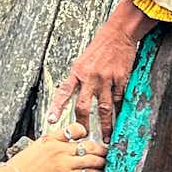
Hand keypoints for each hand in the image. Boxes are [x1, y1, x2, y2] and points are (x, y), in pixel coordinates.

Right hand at [12, 120, 105, 171]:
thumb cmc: (20, 167)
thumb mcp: (34, 147)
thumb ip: (49, 145)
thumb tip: (60, 146)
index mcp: (51, 139)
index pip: (74, 129)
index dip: (84, 132)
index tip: (88, 136)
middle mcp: (60, 149)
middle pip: (88, 145)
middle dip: (100, 149)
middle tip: (106, 151)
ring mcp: (64, 163)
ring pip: (91, 159)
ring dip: (102, 161)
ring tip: (106, 163)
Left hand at [50, 3, 149, 137]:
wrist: (118, 34)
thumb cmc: (100, 47)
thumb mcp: (83, 60)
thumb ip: (79, 78)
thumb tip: (73, 94)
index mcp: (77, 72)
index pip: (64, 92)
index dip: (57, 107)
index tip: (52, 120)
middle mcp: (90, 77)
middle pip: (83, 106)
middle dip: (83, 124)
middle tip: (84, 136)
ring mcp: (105, 79)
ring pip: (104, 109)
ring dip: (105, 125)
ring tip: (107, 137)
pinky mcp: (120, 80)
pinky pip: (118, 101)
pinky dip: (119, 113)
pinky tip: (119, 122)